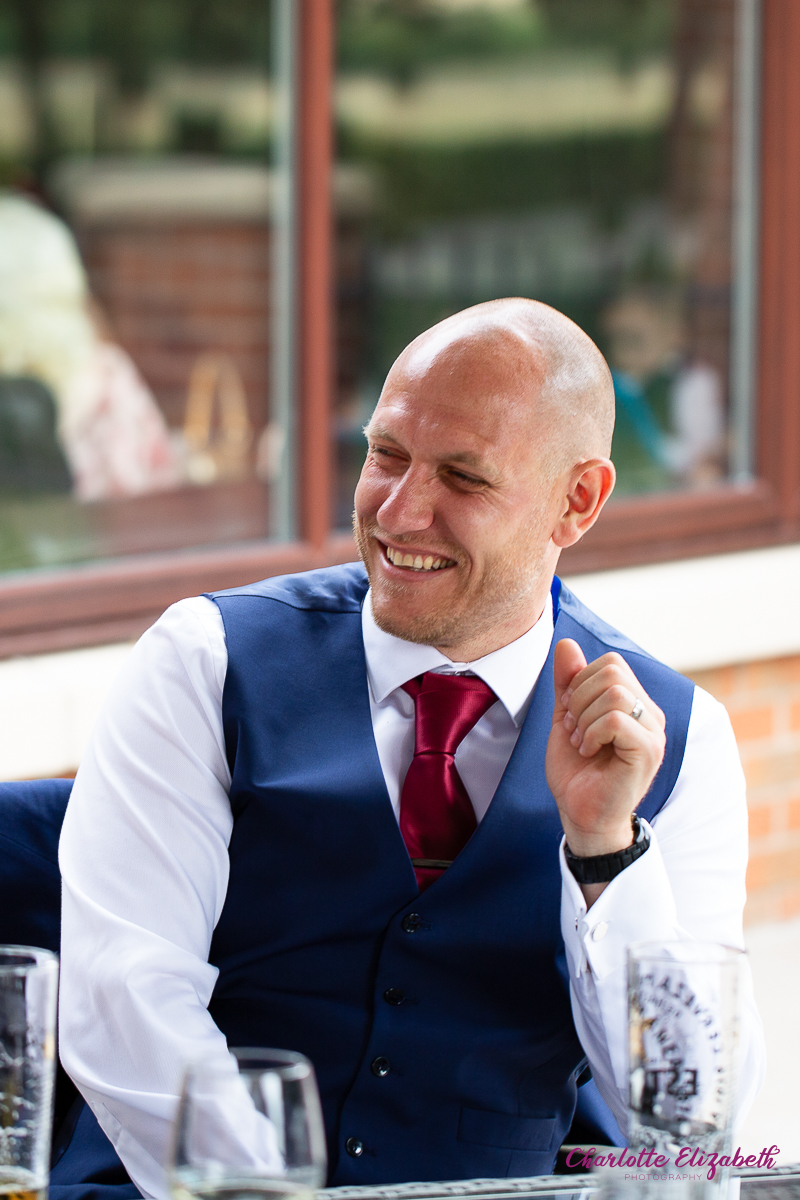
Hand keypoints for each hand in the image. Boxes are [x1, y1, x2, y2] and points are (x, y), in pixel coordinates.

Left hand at [546, 639, 665, 857]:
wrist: (581, 814)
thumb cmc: (577, 771)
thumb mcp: (566, 718)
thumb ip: (568, 683)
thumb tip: (566, 643)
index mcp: (635, 703)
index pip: (611, 663)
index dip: (580, 681)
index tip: (570, 714)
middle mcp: (650, 714)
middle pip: (613, 671)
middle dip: (579, 697)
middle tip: (573, 729)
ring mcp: (653, 732)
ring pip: (616, 693)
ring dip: (584, 717)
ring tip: (581, 742)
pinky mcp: (648, 751)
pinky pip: (616, 719)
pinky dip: (592, 732)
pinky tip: (588, 752)